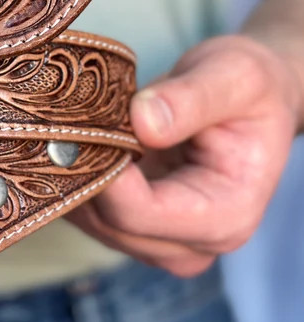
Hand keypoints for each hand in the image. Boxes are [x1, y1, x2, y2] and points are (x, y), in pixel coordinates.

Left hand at [68, 35, 299, 276]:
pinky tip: (79, 143)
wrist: (249, 105)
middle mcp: (188, 245)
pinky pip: (83, 212)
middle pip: (108, 222)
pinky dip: (74, 178)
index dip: (104, 174)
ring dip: (76, 174)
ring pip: (88, 220)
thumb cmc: (248, 91)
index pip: (139, 214)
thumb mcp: (236, 76)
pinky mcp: (127, 230)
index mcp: (225, 217)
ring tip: (81, 126)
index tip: (84, 130)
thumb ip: (192, 98)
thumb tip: (144, 122)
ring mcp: (154, 242)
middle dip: (85, 172)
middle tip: (71, 120)